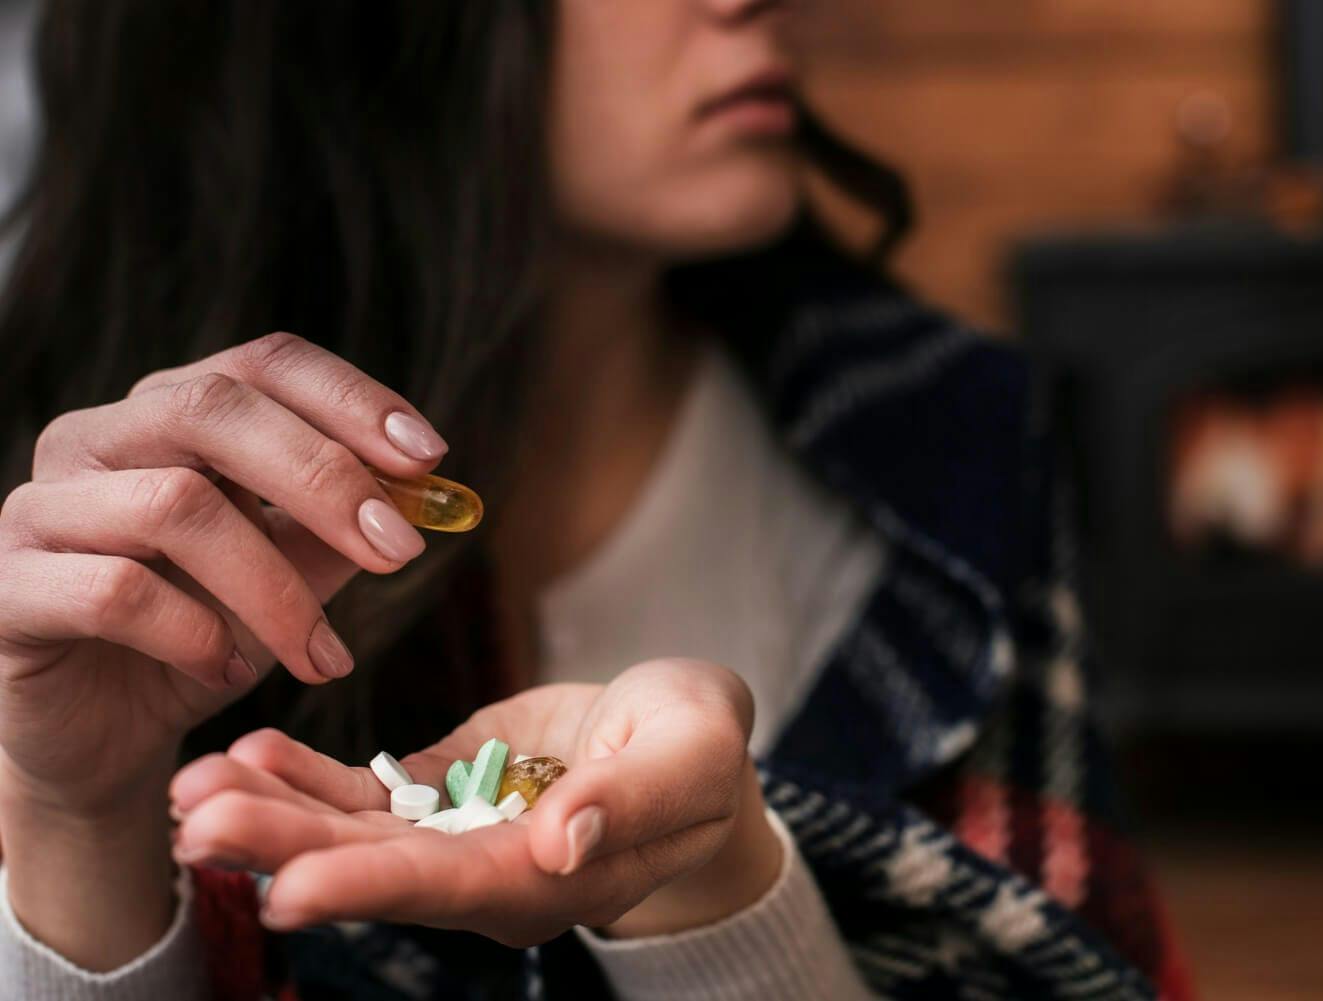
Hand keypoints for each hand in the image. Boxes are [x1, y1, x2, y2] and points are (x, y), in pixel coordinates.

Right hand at [0, 332, 445, 967]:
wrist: (104, 732)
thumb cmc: (201, 634)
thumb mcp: (291, 574)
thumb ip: (346, 526)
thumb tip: (428, 491)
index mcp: (168, 415)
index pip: (262, 364)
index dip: (351, 399)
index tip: (429, 458)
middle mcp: (95, 439)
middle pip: (214, 410)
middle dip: (325, 479)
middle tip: (399, 551)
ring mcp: (41, 508)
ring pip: (175, 505)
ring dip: (274, 588)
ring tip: (323, 656)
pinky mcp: (9, 588)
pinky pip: (115, 591)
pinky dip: (194, 633)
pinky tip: (228, 669)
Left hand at [170, 659, 783, 944]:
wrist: (683, 741)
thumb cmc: (701, 751)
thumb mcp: (690, 759)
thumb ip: (628, 801)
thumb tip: (558, 843)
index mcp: (553, 878)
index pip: (453, 887)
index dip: (370, 887)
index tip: (285, 887)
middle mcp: (490, 873)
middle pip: (379, 870)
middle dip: (285, 848)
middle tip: (198, 823)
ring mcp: (458, 834)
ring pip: (355, 834)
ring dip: (274, 813)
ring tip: (196, 787)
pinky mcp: (443, 791)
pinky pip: (366, 793)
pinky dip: (307, 777)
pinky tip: (251, 752)